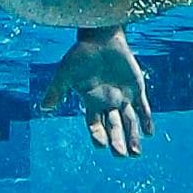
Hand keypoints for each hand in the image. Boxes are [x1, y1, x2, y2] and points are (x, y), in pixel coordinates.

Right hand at [43, 28, 153, 157]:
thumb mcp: (65, 73)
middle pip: (113, 127)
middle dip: (117, 141)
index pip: (95, 125)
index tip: (101, 146)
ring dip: (133, 136)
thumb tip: (43, 108)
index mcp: (91, 102)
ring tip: (136, 154)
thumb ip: (56, 90)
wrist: (101, 36)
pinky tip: (149, 133)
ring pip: (129, 121)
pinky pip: (143, 107)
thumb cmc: (81, 54)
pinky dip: (146, 119)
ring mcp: (123, 96)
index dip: (98, 135)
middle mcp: (108, 103)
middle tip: (121, 155)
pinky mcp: (136, 88)